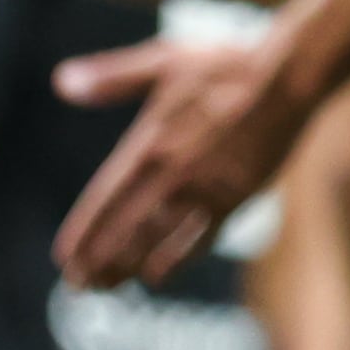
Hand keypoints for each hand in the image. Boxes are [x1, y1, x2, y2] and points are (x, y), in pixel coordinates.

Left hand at [50, 37, 307, 286]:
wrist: (288, 79)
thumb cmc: (225, 66)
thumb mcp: (161, 62)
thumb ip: (111, 78)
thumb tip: (61, 82)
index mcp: (148, 142)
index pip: (105, 197)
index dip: (84, 230)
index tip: (64, 256)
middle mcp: (171, 172)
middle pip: (126, 226)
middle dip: (100, 258)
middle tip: (78, 285)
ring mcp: (205, 188)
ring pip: (158, 237)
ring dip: (129, 263)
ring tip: (106, 287)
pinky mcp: (237, 197)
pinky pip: (202, 236)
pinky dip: (177, 259)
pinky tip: (158, 276)